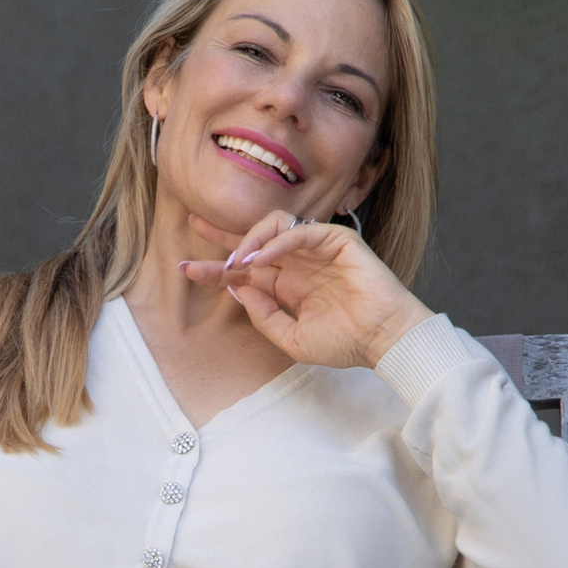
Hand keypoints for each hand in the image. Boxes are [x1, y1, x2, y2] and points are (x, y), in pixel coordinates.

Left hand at [179, 211, 432, 369]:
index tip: (186, 268)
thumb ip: (262, 314)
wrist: (382, 341)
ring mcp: (316, 250)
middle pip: (253, 239)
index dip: (215, 267)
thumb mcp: (290, 337)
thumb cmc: (343, 342)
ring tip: (236, 261)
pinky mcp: (336, 240)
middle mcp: (297, 263)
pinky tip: (261, 261)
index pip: (245, 269)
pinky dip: (277, 242)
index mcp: (286, 285)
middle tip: (194, 224)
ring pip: (274, 225)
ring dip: (250, 239)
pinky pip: (300, 230)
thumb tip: (236, 287)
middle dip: (221, 233)